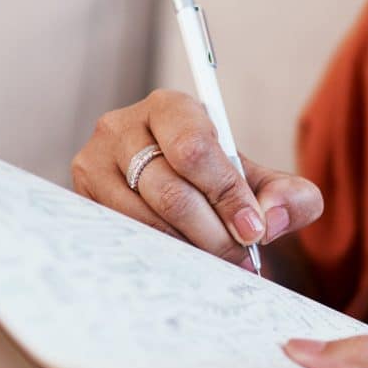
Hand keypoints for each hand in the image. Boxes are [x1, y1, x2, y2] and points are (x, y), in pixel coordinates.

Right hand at [70, 90, 323, 267]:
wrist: (172, 194)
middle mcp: (122, 126)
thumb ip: (288, 195)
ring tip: (217, 260)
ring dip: (189, 249)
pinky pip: (121, 236)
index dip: (227, 193)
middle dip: (213, 232)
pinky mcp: (80, 199)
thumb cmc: (217, 184)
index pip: (195, 149)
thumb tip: (271, 218)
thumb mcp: (260, 183)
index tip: (253, 230)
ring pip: (144, 220)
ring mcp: (93, 163)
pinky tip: (184, 260)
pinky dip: (160, 254)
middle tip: (239, 255)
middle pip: (171, 192)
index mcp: (170, 108)